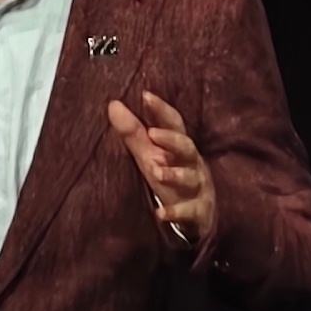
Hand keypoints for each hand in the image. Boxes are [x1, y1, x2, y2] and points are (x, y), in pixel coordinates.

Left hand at [107, 89, 213, 241]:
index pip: (174, 124)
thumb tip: (113, 104)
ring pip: (190, 178)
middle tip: (153, 133)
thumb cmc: (170, 178)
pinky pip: (189, 211)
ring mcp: (196, 187)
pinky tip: (161, 213)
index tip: (146, 95)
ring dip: (174, 174)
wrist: (197, 215)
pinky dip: (176, 212)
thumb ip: (133, 132)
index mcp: (179, 147)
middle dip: (172, 140)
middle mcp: (191, 163)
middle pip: (187, 147)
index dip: (162, 110)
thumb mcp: (150, 155)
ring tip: (156, 172)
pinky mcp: (197, 211)